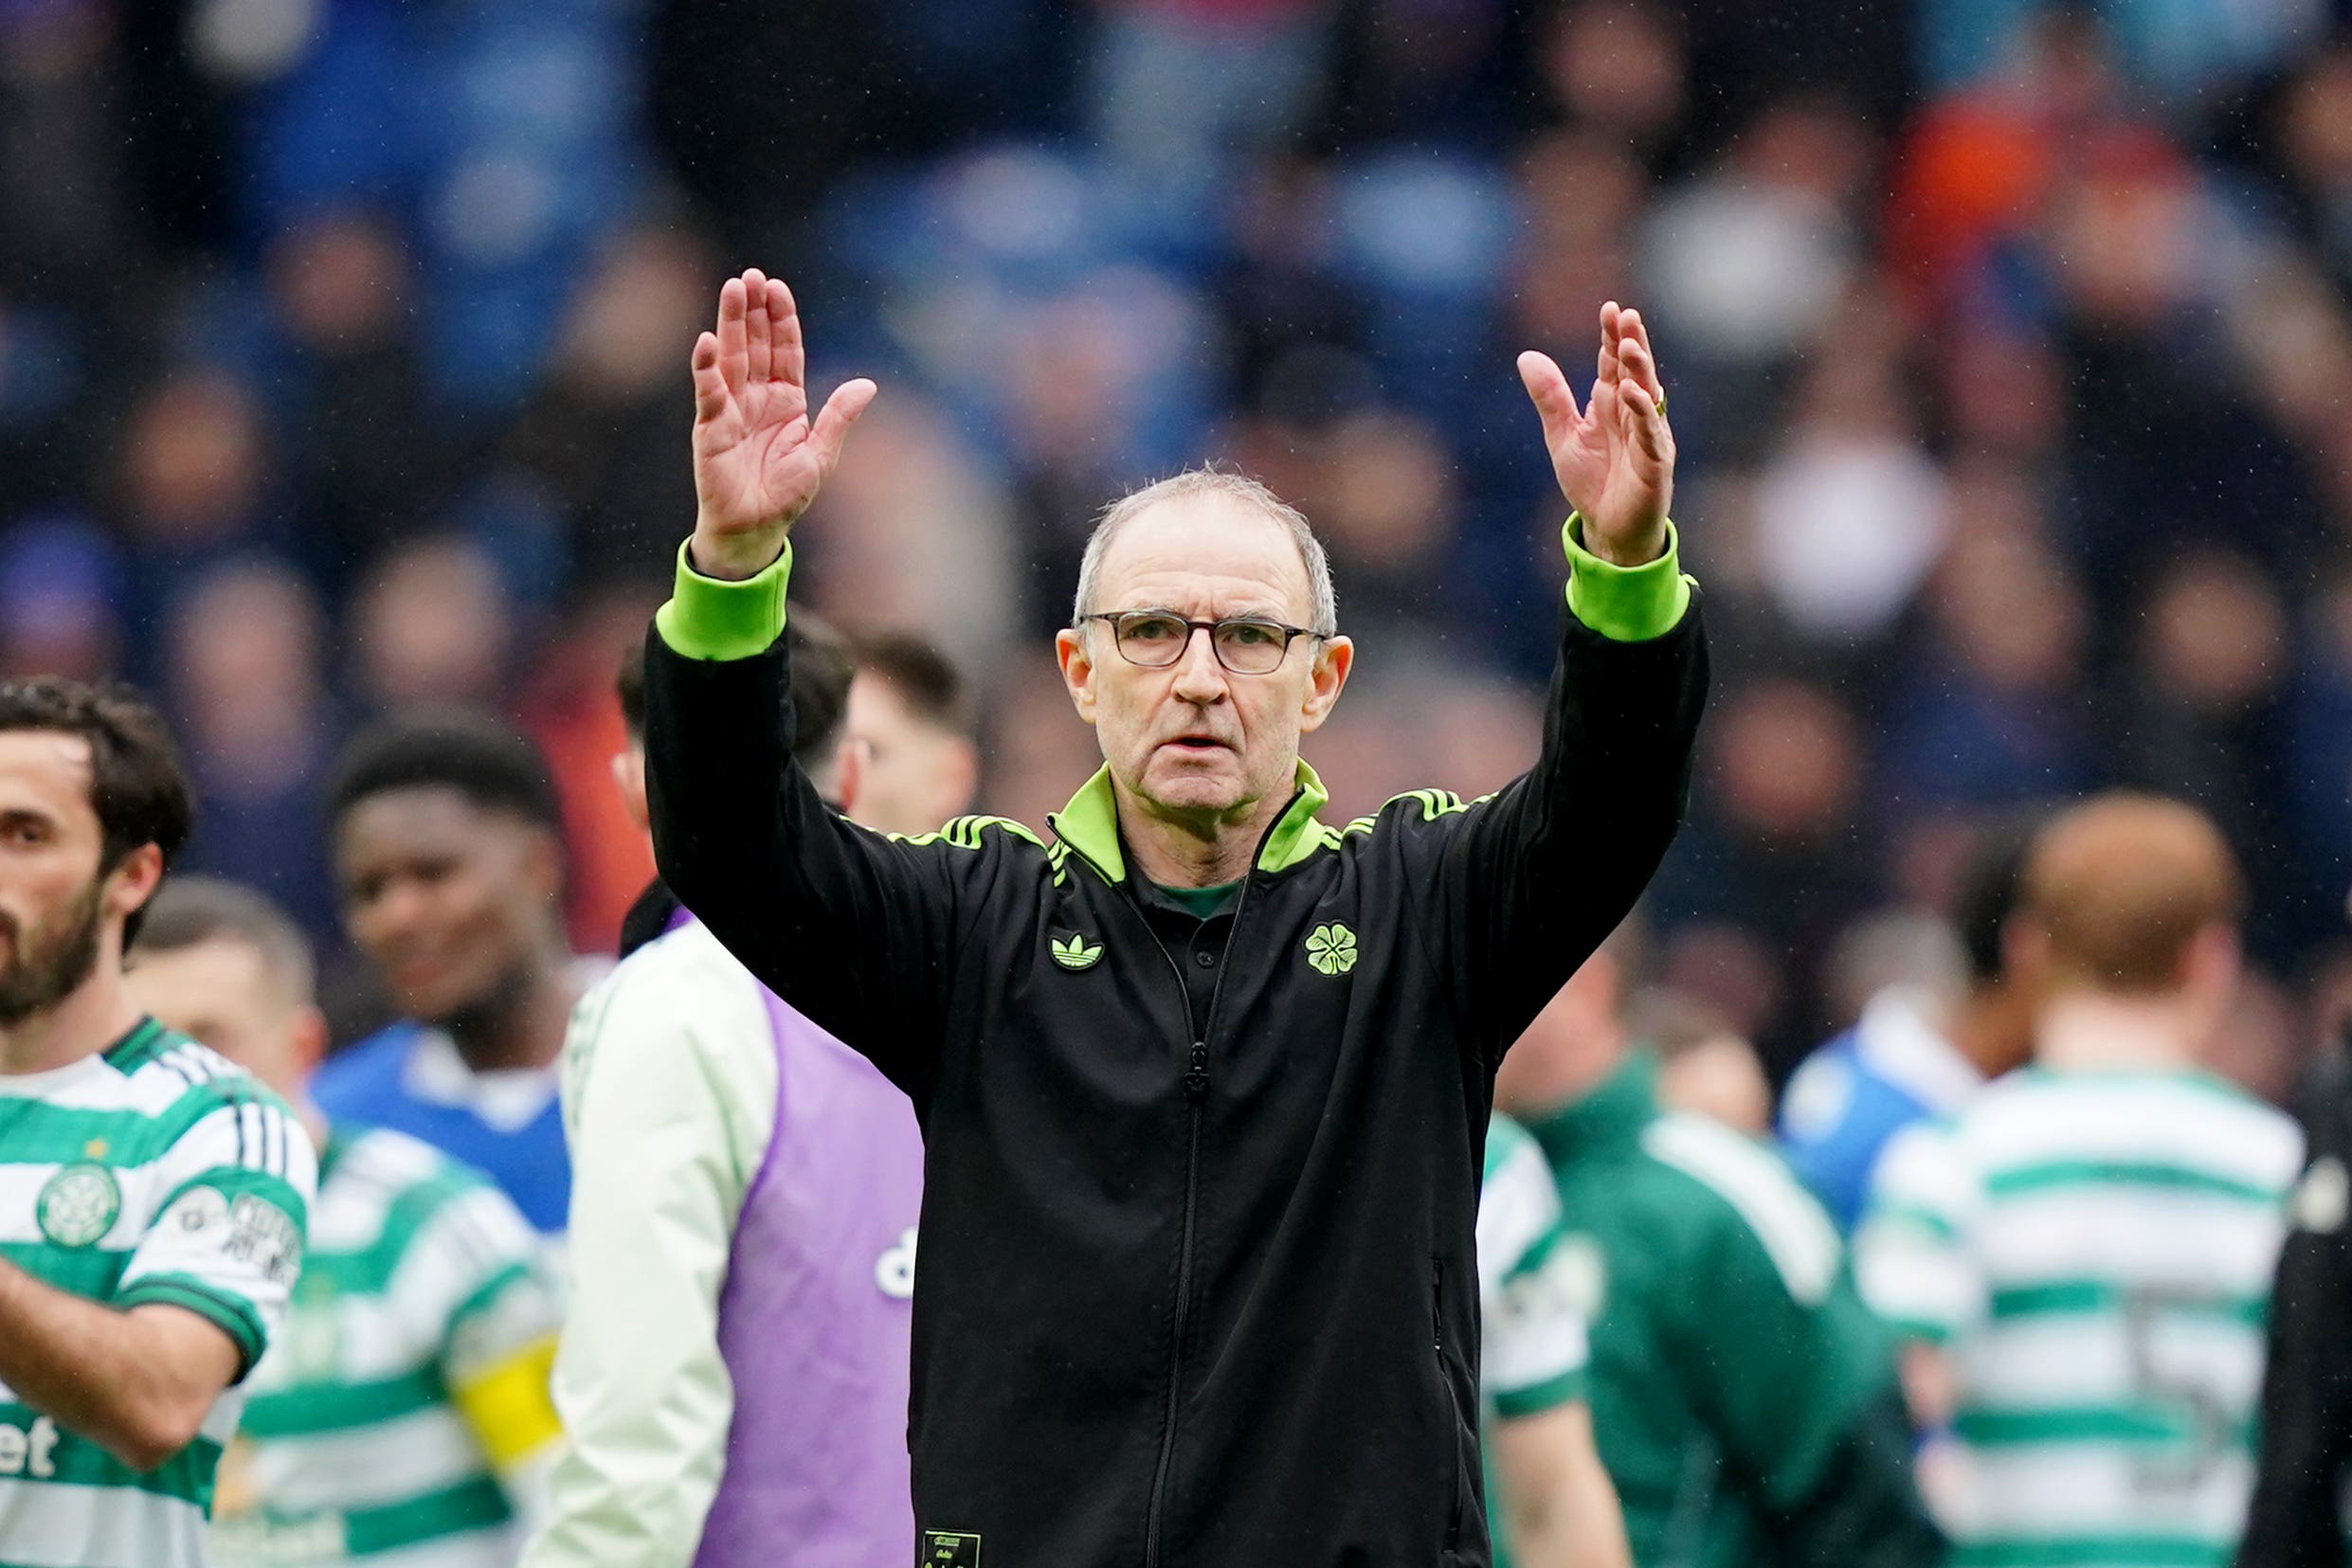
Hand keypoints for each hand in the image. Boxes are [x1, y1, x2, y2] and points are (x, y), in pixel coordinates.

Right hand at [688, 268, 876, 580]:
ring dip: (728, 324)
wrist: (755, 530)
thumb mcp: (821, 454)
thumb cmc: (786, 495)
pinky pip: (709, 393)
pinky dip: (707, 369)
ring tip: (731, 289)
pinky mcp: (711, 428)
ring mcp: (732, 409)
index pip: (784, 350)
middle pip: (754, 344)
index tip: (777, 288)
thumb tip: (867, 384)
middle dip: (752, 310)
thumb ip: (838, 417)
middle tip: (751, 276)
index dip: (781, 319)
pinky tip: (707, 342)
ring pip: (731, 358)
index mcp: (786, 400)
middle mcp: (757, 398)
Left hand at [1517, 302, 1673, 566]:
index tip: (1610, 309)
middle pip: (1634, 371)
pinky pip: (1650, 433)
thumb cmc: (1592, 481)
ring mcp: (1648, 436)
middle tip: (1627, 316)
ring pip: (1647, 396)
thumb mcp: (1562, 435)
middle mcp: (1634, 414)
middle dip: (1632, 343)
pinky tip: (1633, 392)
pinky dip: (1643, 412)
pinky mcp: (1655, 462)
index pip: (1614, 363)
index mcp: (1612, 405)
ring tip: (1629, 345)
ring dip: (1639, 370)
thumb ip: (1550, 398)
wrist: (1607, 529)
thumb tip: (1526, 356)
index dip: (1612, 337)